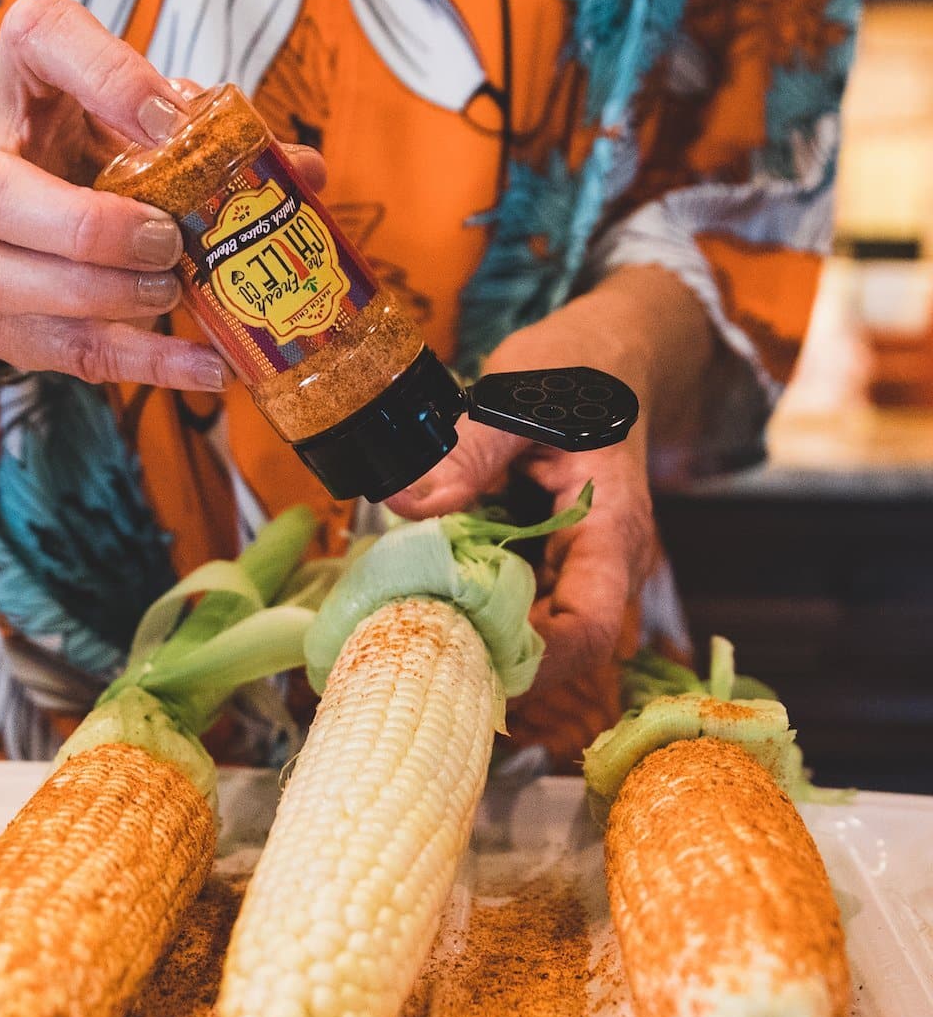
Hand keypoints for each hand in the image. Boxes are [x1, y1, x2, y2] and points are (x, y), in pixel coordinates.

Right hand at [0, 0, 324, 388]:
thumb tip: (305, 173)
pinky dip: (143, 363)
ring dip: (102, 296)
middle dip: (87, 226)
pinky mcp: (0, 325)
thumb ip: (214, 140)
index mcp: (21, 84)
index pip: (37, 37)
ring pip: (7, 282)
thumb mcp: (140, 127)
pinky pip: (64, 350)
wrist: (21, 228)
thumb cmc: (90, 160)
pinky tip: (206, 366)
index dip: (102, 73)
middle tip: (165, 240)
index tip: (169, 118)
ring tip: (172, 292)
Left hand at [387, 296, 658, 689]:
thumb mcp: (515, 399)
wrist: (606, 353)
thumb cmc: (575, 368)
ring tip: (415, 619)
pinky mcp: (552, 557)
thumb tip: (406, 502)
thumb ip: (465, 453)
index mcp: (610, 530)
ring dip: (480, 631)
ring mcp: (579, 564)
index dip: (535, 663)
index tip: (467, 659)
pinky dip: (476, 601)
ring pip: (536, 628)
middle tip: (418, 642)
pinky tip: (428, 590)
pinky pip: (519, 598)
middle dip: (493, 655)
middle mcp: (604, 563)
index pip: (588, 630)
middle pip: (559, 646)